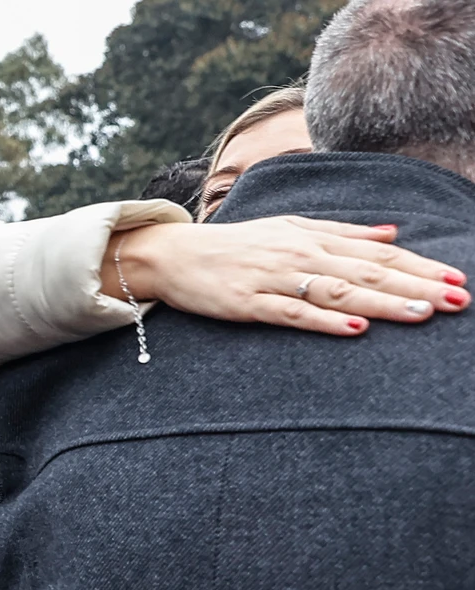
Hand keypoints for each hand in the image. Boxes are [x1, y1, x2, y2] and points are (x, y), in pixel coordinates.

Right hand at [110, 217, 469, 336]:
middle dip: (415, 287)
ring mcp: (274, 279)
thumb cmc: (236, 245)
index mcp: (314, 238)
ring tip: (422, 314)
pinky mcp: (249, 304)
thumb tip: (393, 235)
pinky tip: (354, 328)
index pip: (379, 254)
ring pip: (338, 292)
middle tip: (456, 300)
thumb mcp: (290, 228)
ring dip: (382, 303)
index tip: (456, 279)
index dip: (420, 267)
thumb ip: (343, 233)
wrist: (175, 254)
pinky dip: (324, 320)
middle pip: (367, 273)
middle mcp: (300, 255)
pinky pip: (293, 313)